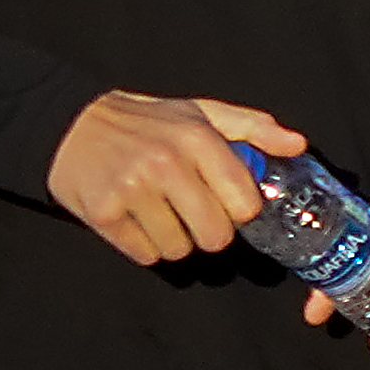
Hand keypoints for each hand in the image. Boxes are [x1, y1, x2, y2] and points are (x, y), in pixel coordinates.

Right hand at [52, 92, 291, 266]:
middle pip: (215, 237)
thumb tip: (298, 144)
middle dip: (208, 232)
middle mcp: (166, 164)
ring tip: (159, 211)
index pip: (244, 205)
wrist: (71, 124)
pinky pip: (146, 255)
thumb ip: (252, 128)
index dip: (238, 211)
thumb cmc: (148, 123)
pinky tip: (135, 219)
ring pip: (180, 250)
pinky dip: (144, 245)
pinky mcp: (103, 213)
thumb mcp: (200, 113)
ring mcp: (132, 190)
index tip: (223, 201)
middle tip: (190, 212)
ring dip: (174, 239)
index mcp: (197, 139)